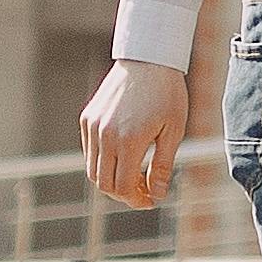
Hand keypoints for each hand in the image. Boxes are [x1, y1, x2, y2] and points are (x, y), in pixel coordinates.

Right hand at [80, 59, 189, 211]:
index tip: (150, 201)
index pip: (122, 186)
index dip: (135, 199)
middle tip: (144, 192)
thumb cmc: (168, 95)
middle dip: (123, 194)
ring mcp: (92, 127)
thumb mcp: (174, 131)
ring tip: (135, 176)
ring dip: (111, 179)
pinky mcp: (87, 119)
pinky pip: (90, 151)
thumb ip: (162, 165)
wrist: (149, 60)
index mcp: (128, 141)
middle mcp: (104, 136)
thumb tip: (158, 195)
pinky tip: (124, 157)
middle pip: (103, 182)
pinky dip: (103, 162)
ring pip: (92, 169)